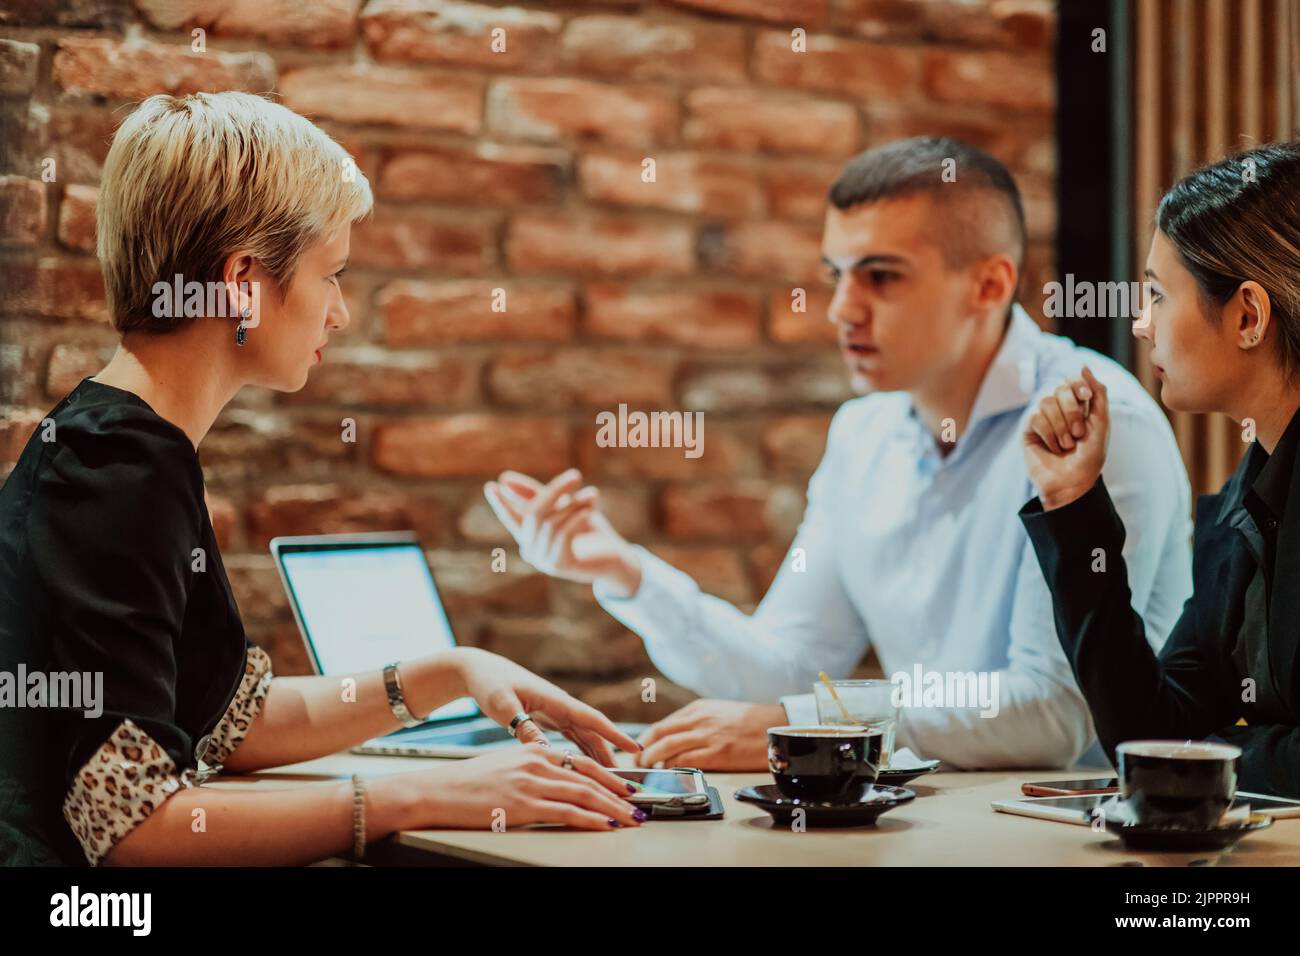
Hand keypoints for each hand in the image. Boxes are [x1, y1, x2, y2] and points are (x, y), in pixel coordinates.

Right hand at [399, 745, 644, 830]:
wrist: (437, 791)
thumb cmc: (467, 783)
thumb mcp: (506, 766)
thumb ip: (534, 770)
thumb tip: (556, 782)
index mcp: (535, 752)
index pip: (582, 763)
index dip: (609, 776)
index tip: (627, 787)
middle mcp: (538, 763)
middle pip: (590, 777)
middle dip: (620, 793)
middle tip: (640, 805)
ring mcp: (532, 783)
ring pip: (585, 795)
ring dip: (614, 808)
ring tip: (632, 819)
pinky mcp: (525, 804)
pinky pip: (569, 812)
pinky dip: (593, 819)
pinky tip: (606, 825)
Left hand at [451, 647, 640, 764]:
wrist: (479, 670)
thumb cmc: (489, 683)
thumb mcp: (503, 705)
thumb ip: (523, 726)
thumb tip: (543, 750)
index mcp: (555, 699)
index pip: (591, 718)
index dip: (613, 733)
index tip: (634, 746)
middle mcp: (560, 705)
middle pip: (593, 731)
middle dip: (611, 752)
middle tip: (625, 776)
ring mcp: (556, 712)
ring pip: (585, 736)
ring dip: (599, 754)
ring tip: (612, 777)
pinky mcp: (548, 718)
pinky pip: (571, 737)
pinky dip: (582, 751)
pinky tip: (589, 766)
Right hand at [484, 468, 641, 597]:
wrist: (616, 560)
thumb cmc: (590, 532)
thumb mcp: (565, 508)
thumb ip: (542, 494)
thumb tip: (505, 479)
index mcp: (532, 537)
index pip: (512, 518)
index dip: (502, 503)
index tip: (491, 486)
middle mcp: (532, 551)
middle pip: (534, 514)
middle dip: (555, 491)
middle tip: (576, 474)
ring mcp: (543, 561)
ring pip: (551, 523)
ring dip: (574, 505)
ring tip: (593, 494)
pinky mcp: (559, 566)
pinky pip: (562, 535)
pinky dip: (575, 519)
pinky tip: (589, 511)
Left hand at [634, 700, 785, 770]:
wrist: (775, 727)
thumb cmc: (749, 722)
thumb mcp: (719, 712)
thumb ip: (697, 721)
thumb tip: (675, 738)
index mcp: (698, 708)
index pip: (662, 724)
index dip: (646, 740)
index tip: (640, 750)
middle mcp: (699, 719)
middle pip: (659, 735)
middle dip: (644, 751)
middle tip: (638, 763)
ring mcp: (708, 736)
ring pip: (667, 748)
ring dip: (653, 761)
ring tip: (649, 771)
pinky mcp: (717, 753)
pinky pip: (686, 762)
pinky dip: (673, 769)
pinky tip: (671, 775)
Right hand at [1023, 366, 1109, 509]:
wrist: (1073, 482)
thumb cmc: (1090, 456)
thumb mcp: (1101, 421)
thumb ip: (1098, 392)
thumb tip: (1083, 366)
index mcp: (1078, 406)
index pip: (1072, 381)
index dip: (1078, 385)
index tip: (1086, 399)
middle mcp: (1059, 410)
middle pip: (1061, 390)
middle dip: (1073, 412)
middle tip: (1079, 434)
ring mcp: (1042, 419)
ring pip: (1047, 403)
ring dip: (1062, 427)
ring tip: (1067, 445)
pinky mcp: (1029, 430)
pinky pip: (1036, 418)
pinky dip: (1049, 434)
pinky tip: (1054, 448)